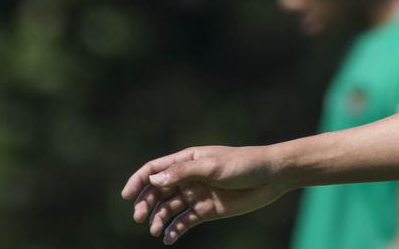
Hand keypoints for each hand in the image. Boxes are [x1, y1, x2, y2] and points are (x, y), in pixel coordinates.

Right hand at [120, 145, 289, 244]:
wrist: (271, 177)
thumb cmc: (243, 164)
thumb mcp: (212, 166)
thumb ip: (183, 173)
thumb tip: (153, 180)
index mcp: (188, 160)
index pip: (155, 169)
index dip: (138, 181)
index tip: (126, 196)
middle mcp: (189, 177)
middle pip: (157, 191)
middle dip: (145, 203)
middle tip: (139, 217)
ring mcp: (197, 194)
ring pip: (169, 208)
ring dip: (158, 218)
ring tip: (154, 230)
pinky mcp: (207, 210)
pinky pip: (185, 221)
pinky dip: (174, 230)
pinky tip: (168, 238)